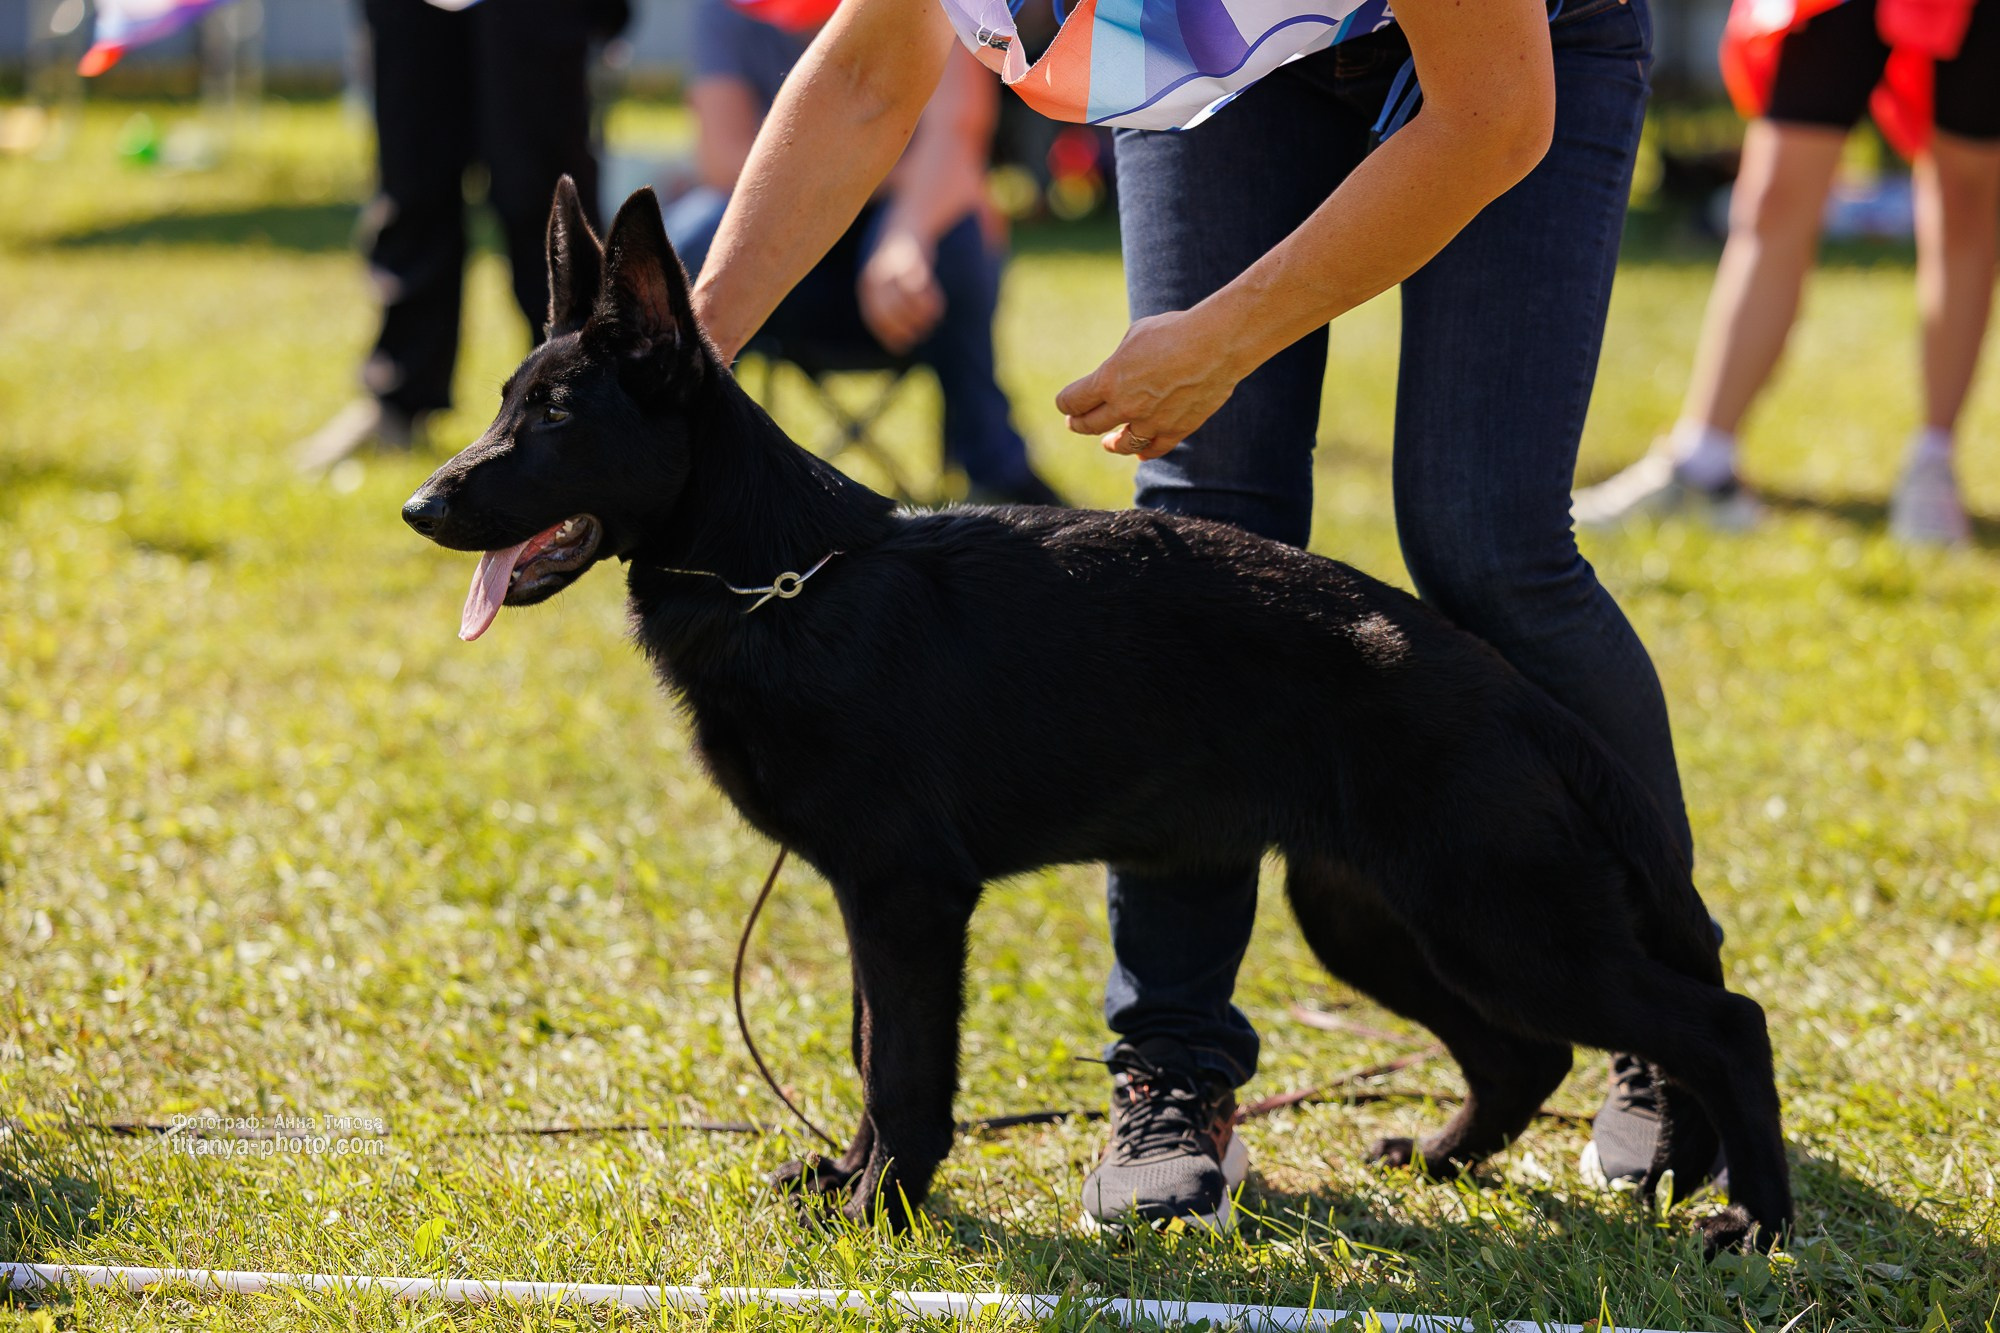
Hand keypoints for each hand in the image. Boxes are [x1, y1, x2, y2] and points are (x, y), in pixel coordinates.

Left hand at [857, 227, 945, 354]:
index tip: (904, 345)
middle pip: (888, 310)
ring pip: (904, 300)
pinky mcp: (912, 255)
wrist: (908, 221)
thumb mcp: (888, 284)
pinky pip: (919, 285)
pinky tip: (937, 308)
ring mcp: (894, 264)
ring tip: (932, 320)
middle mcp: (877, 274)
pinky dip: (928, 301)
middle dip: (905, 326)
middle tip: (921, 333)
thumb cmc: (900, 262)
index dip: (889, 334)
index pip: (875, 316)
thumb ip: (890, 307)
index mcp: (868, 284)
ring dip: (919, 316)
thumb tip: (897, 343)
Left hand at [1055, 309, 1245, 460]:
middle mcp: (1125, 406)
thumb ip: (1120, 362)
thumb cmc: (1175, 331)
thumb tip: (1117, 374)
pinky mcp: (1175, 430)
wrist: (1216, 344)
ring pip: (1121, 444)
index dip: (1066, 402)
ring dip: (1111, 443)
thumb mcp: (1135, 337)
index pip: (1073, 401)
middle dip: (1079, 423)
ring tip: (1108, 442)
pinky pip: (1154, 449)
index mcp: (1109, 380)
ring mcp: (1150, 422)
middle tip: (1075, 422)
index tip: (1067, 403)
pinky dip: (1144, 452)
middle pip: (1090, 424)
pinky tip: (1140, 453)